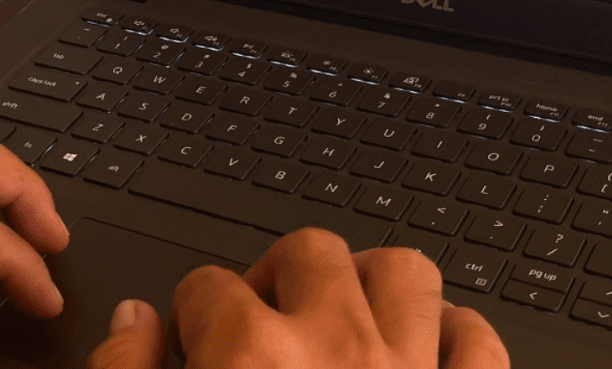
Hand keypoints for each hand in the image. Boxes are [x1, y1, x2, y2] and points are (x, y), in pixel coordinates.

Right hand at [88, 228, 508, 368]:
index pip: (207, 288)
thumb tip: (132, 322)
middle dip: (280, 280)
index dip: (195, 315)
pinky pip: (479, 343)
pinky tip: (427, 351)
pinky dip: (457, 337)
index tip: (195, 341)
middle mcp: (335, 352)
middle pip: (307, 252)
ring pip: (403, 274)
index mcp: (251, 358)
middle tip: (267, 325)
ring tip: (344, 319)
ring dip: (372, 289)